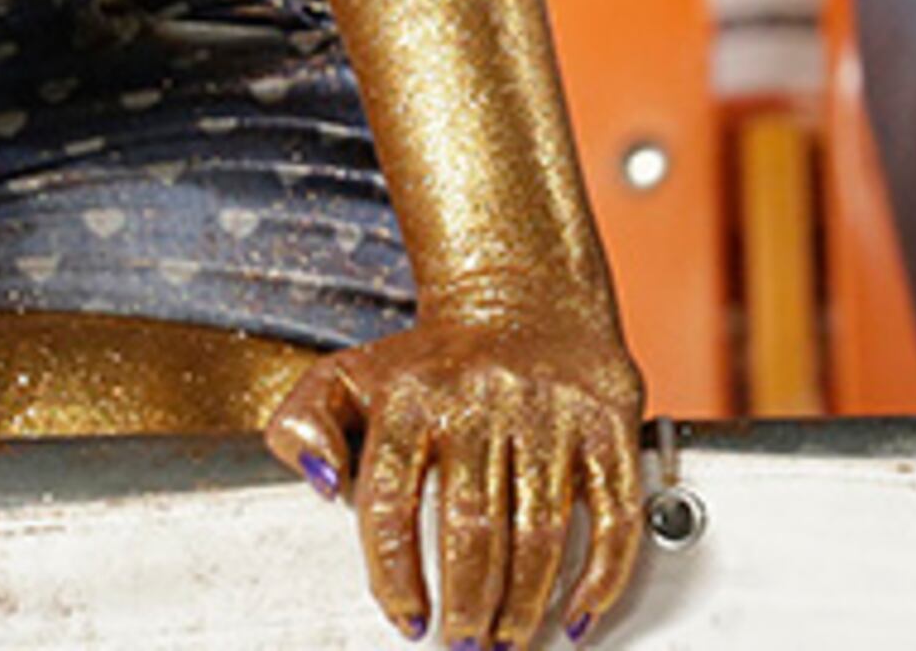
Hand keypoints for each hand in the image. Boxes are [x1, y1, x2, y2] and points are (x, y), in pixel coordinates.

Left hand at [267, 313, 645, 647]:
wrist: (524, 299)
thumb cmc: (432, 361)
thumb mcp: (347, 377)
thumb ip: (302, 426)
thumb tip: (319, 483)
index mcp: (409, 397)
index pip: (388, 498)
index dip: (393, 571)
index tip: (404, 617)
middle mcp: (478, 401)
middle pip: (470, 526)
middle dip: (466, 603)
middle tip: (463, 644)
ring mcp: (546, 413)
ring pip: (539, 531)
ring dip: (524, 603)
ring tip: (507, 639)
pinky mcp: (606, 423)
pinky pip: (613, 514)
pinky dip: (601, 576)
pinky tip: (577, 613)